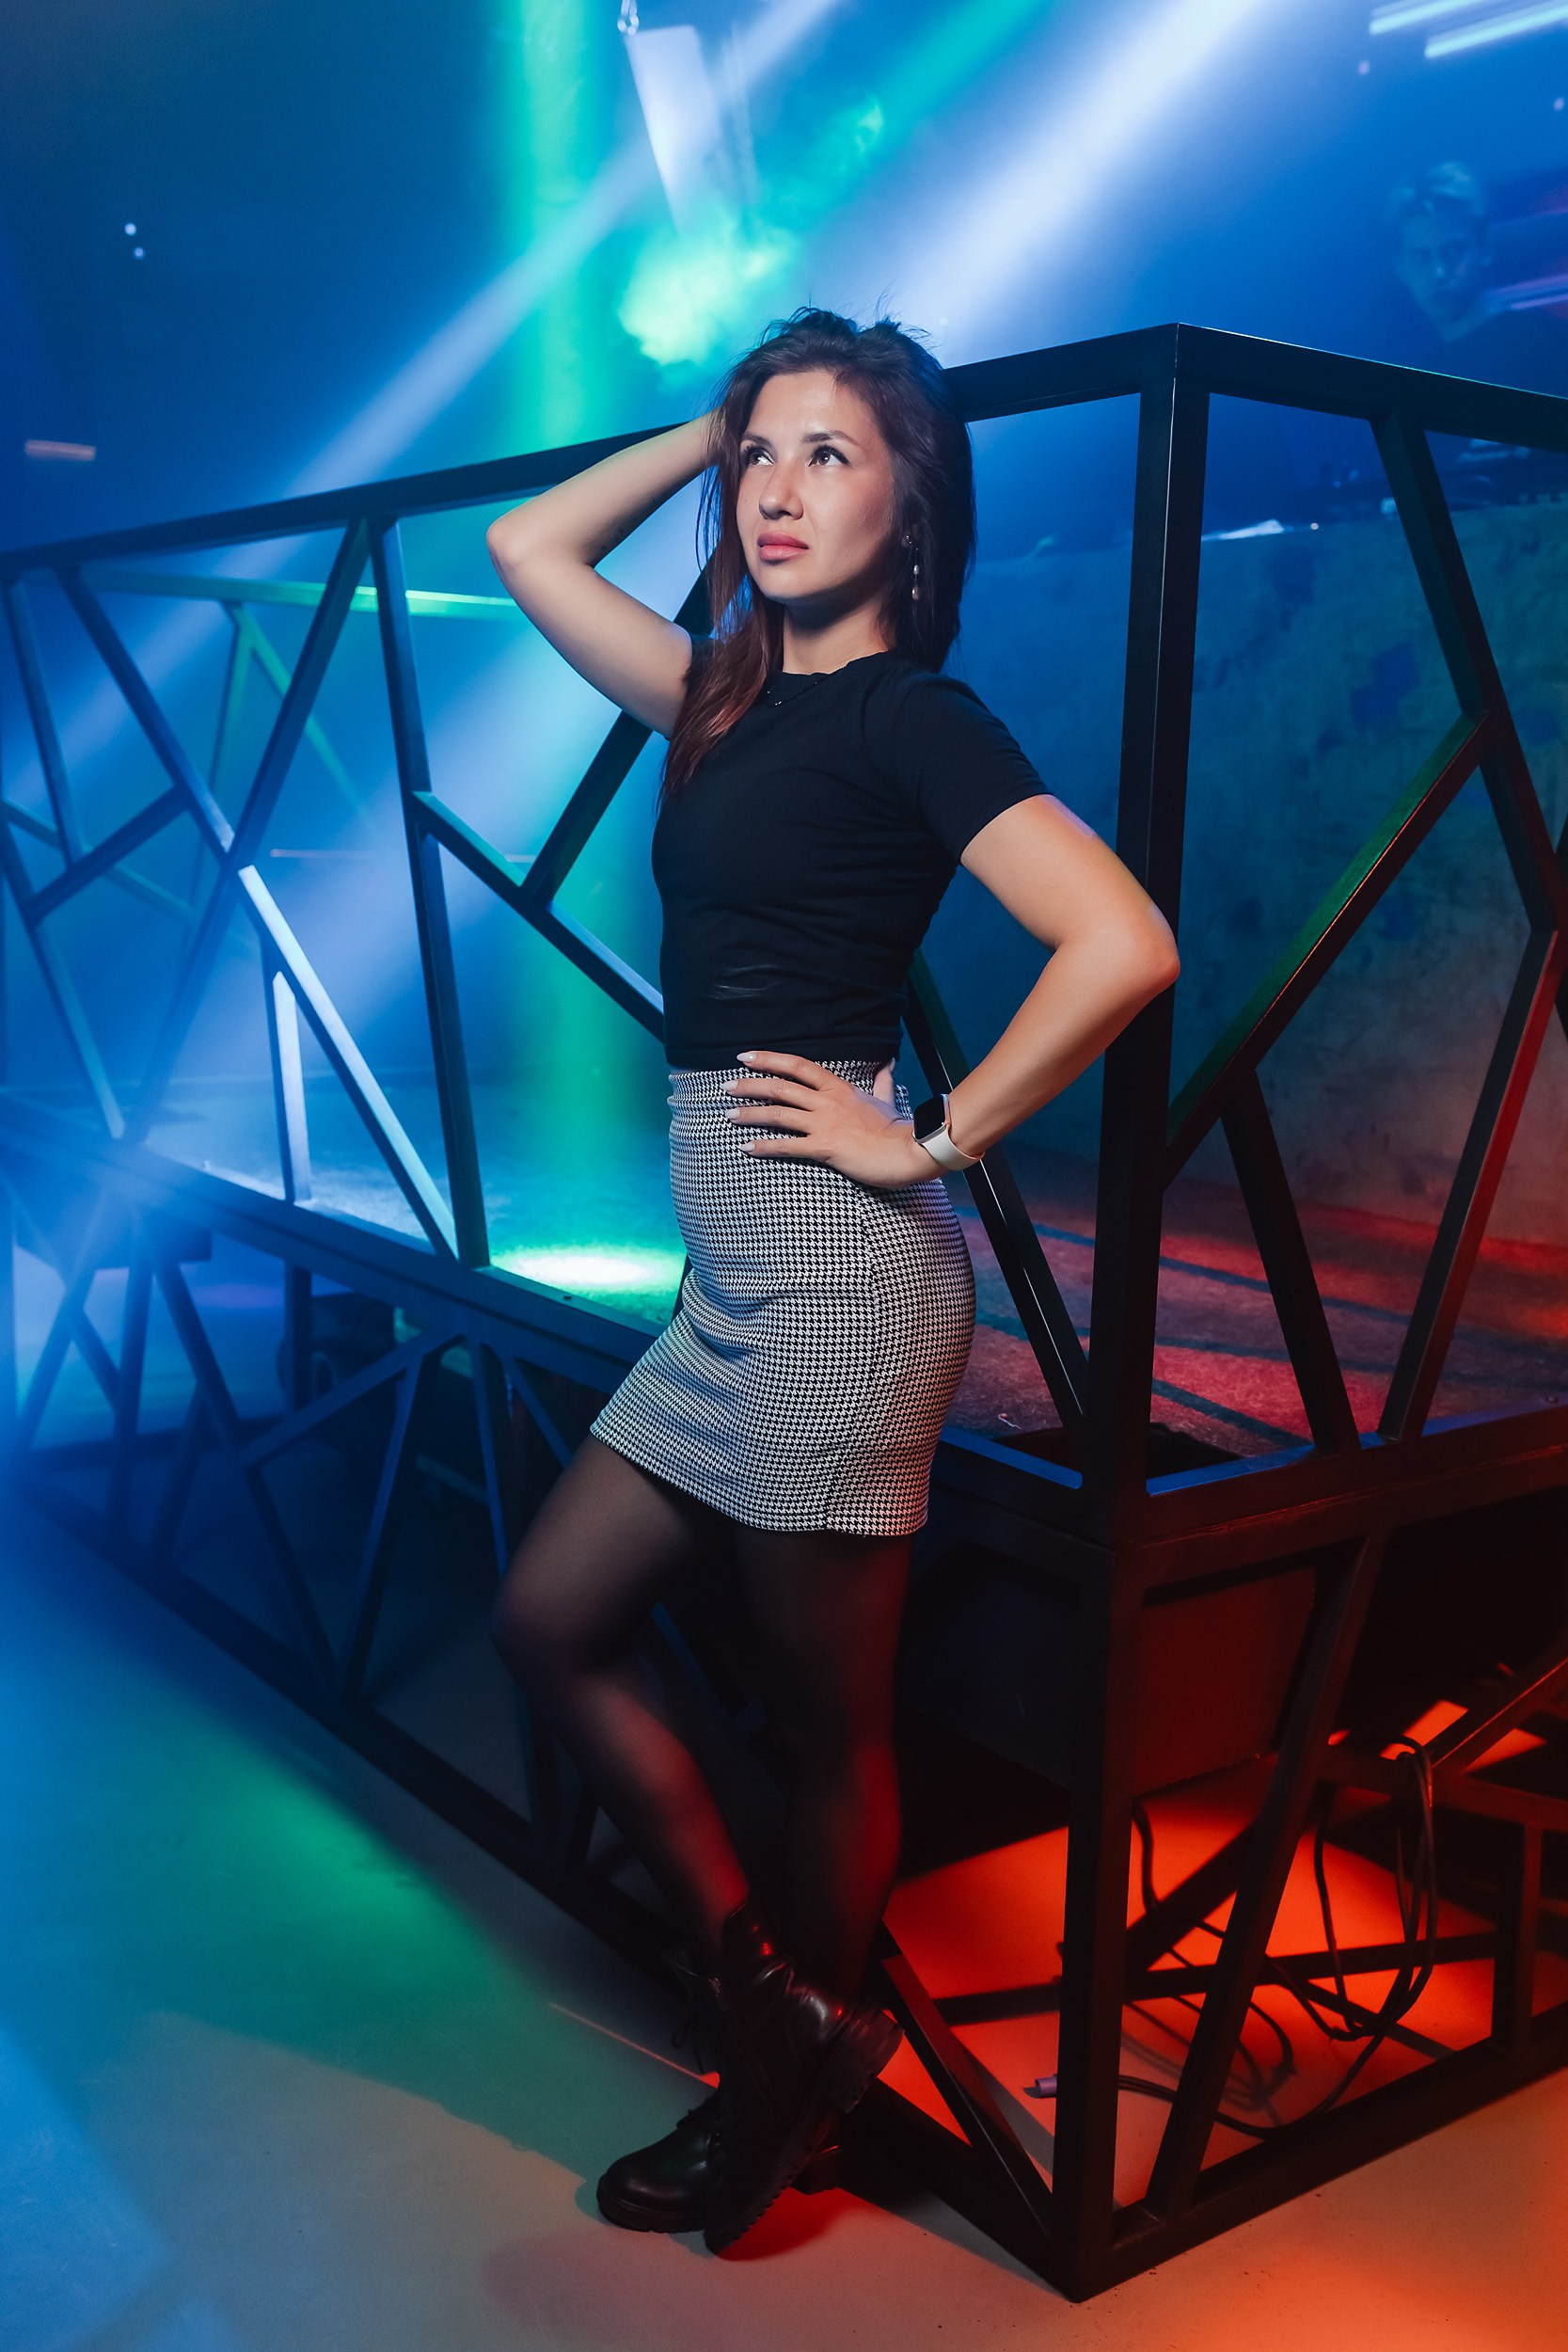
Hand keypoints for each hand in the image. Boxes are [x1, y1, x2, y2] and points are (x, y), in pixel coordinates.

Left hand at [722, 1052, 938, 1188]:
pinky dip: (764, 1146)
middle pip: (780, 1087)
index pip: (797, 1065)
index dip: (769, 1059)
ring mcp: (824, 1123)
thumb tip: (888, 1061)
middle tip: (726, 1086)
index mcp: (838, 1087)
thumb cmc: (897, 1127)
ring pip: (778, 1114)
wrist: (910, 1149)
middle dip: (749, 1085)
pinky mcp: (825, 1147)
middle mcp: (827, 1101)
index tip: (745, 1057)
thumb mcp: (886, 1098)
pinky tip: (746, 1147)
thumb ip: (882, 1079)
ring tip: (728, 1114)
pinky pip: (787, 1145)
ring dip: (750, 1113)